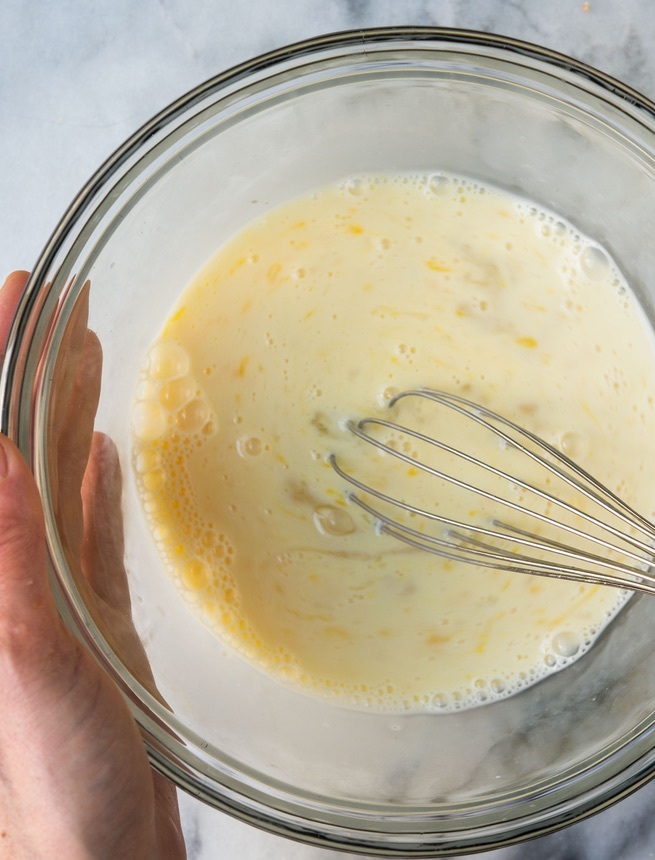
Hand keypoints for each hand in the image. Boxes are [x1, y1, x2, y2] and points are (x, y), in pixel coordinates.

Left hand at [0, 271, 184, 858]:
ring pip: (51, 476)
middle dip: (27, 366)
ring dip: (64, 411)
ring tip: (86, 355)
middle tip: (56, 305)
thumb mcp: (30, 665)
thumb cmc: (52, 780)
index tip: (15, 296)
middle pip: (12, 442)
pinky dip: (94, 483)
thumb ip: (7, 561)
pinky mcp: (84, 615)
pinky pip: (87, 528)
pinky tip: (105, 455)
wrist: (91, 846)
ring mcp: (44, 588)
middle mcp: (5, 565)